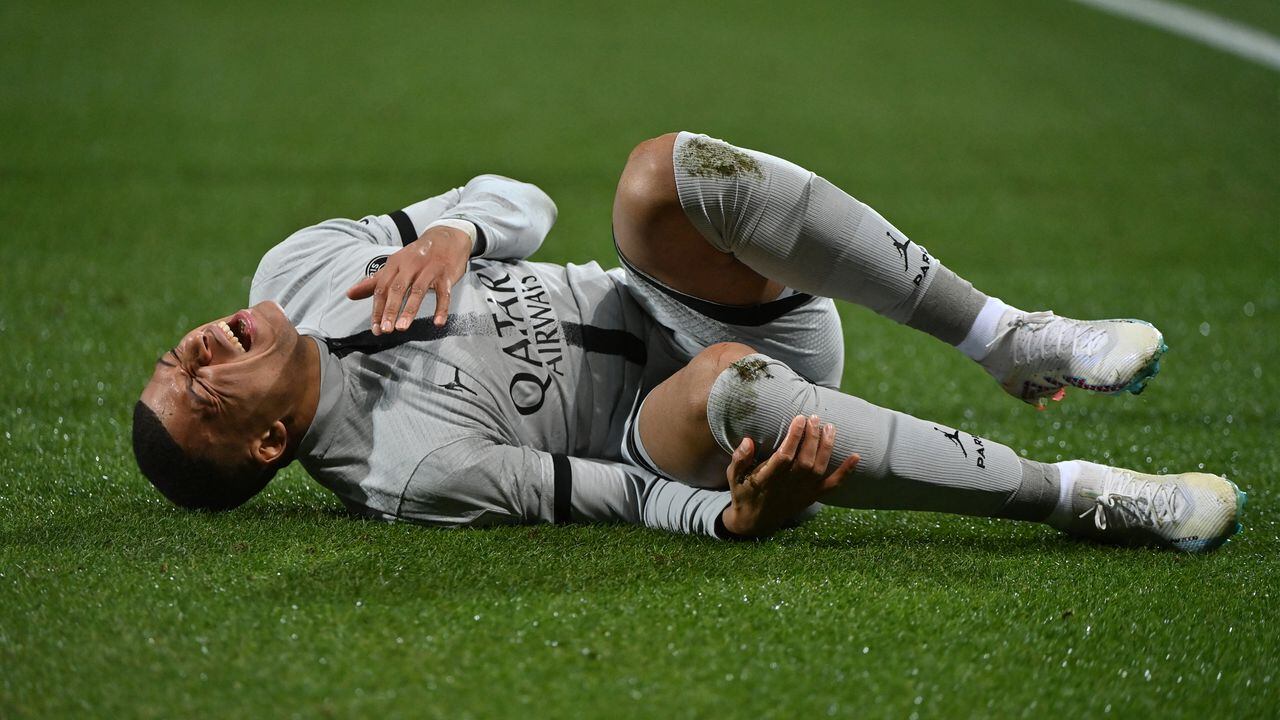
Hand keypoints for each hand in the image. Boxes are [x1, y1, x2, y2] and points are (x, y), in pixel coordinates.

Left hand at [345, 225, 471, 332]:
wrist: (447, 238)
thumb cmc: (419, 256)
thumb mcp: (395, 264)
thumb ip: (374, 281)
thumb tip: (350, 294)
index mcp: (395, 263)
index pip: (382, 288)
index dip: (378, 309)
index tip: (375, 327)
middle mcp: (410, 265)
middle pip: (397, 289)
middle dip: (390, 310)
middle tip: (385, 330)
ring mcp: (429, 269)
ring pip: (417, 291)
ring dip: (409, 310)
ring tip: (402, 328)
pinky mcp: (446, 275)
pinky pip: (444, 294)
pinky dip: (441, 309)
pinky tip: (438, 322)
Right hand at [721, 415, 858, 537]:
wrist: (755, 522)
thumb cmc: (744, 493)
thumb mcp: (734, 477)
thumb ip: (739, 459)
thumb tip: (748, 440)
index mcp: (767, 480)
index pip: (784, 457)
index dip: (793, 437)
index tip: (799, 418)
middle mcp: (787, 487)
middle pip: (805, 460)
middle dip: (812, 437)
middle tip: (814, 417)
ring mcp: (802, 492)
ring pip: (819, 469)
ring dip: (827, 447)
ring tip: (830, 427)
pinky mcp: (812, 497)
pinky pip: (832, 486)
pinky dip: (845, 473)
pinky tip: (856, 456)